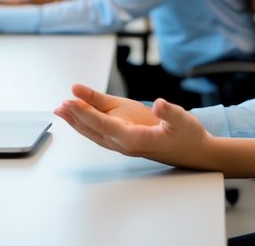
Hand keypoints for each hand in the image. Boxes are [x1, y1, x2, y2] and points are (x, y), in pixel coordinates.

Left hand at [55, 83, 213, 168]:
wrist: (195, 154)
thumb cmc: (189, 137)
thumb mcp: (183, 121)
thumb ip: (170, 113)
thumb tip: (160, 104)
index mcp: (136, 139)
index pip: (105, 124)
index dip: (86, 112)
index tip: (72, 100)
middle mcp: (126, 145)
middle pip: (94, 130)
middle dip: (75, 117)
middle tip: (59, 105)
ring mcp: (124, 146)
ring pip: (94, 134)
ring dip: (77, 122)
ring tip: (61, 111)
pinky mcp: (126, 143)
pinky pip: (100, 134)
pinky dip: (87, 125)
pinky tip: (80, 119)